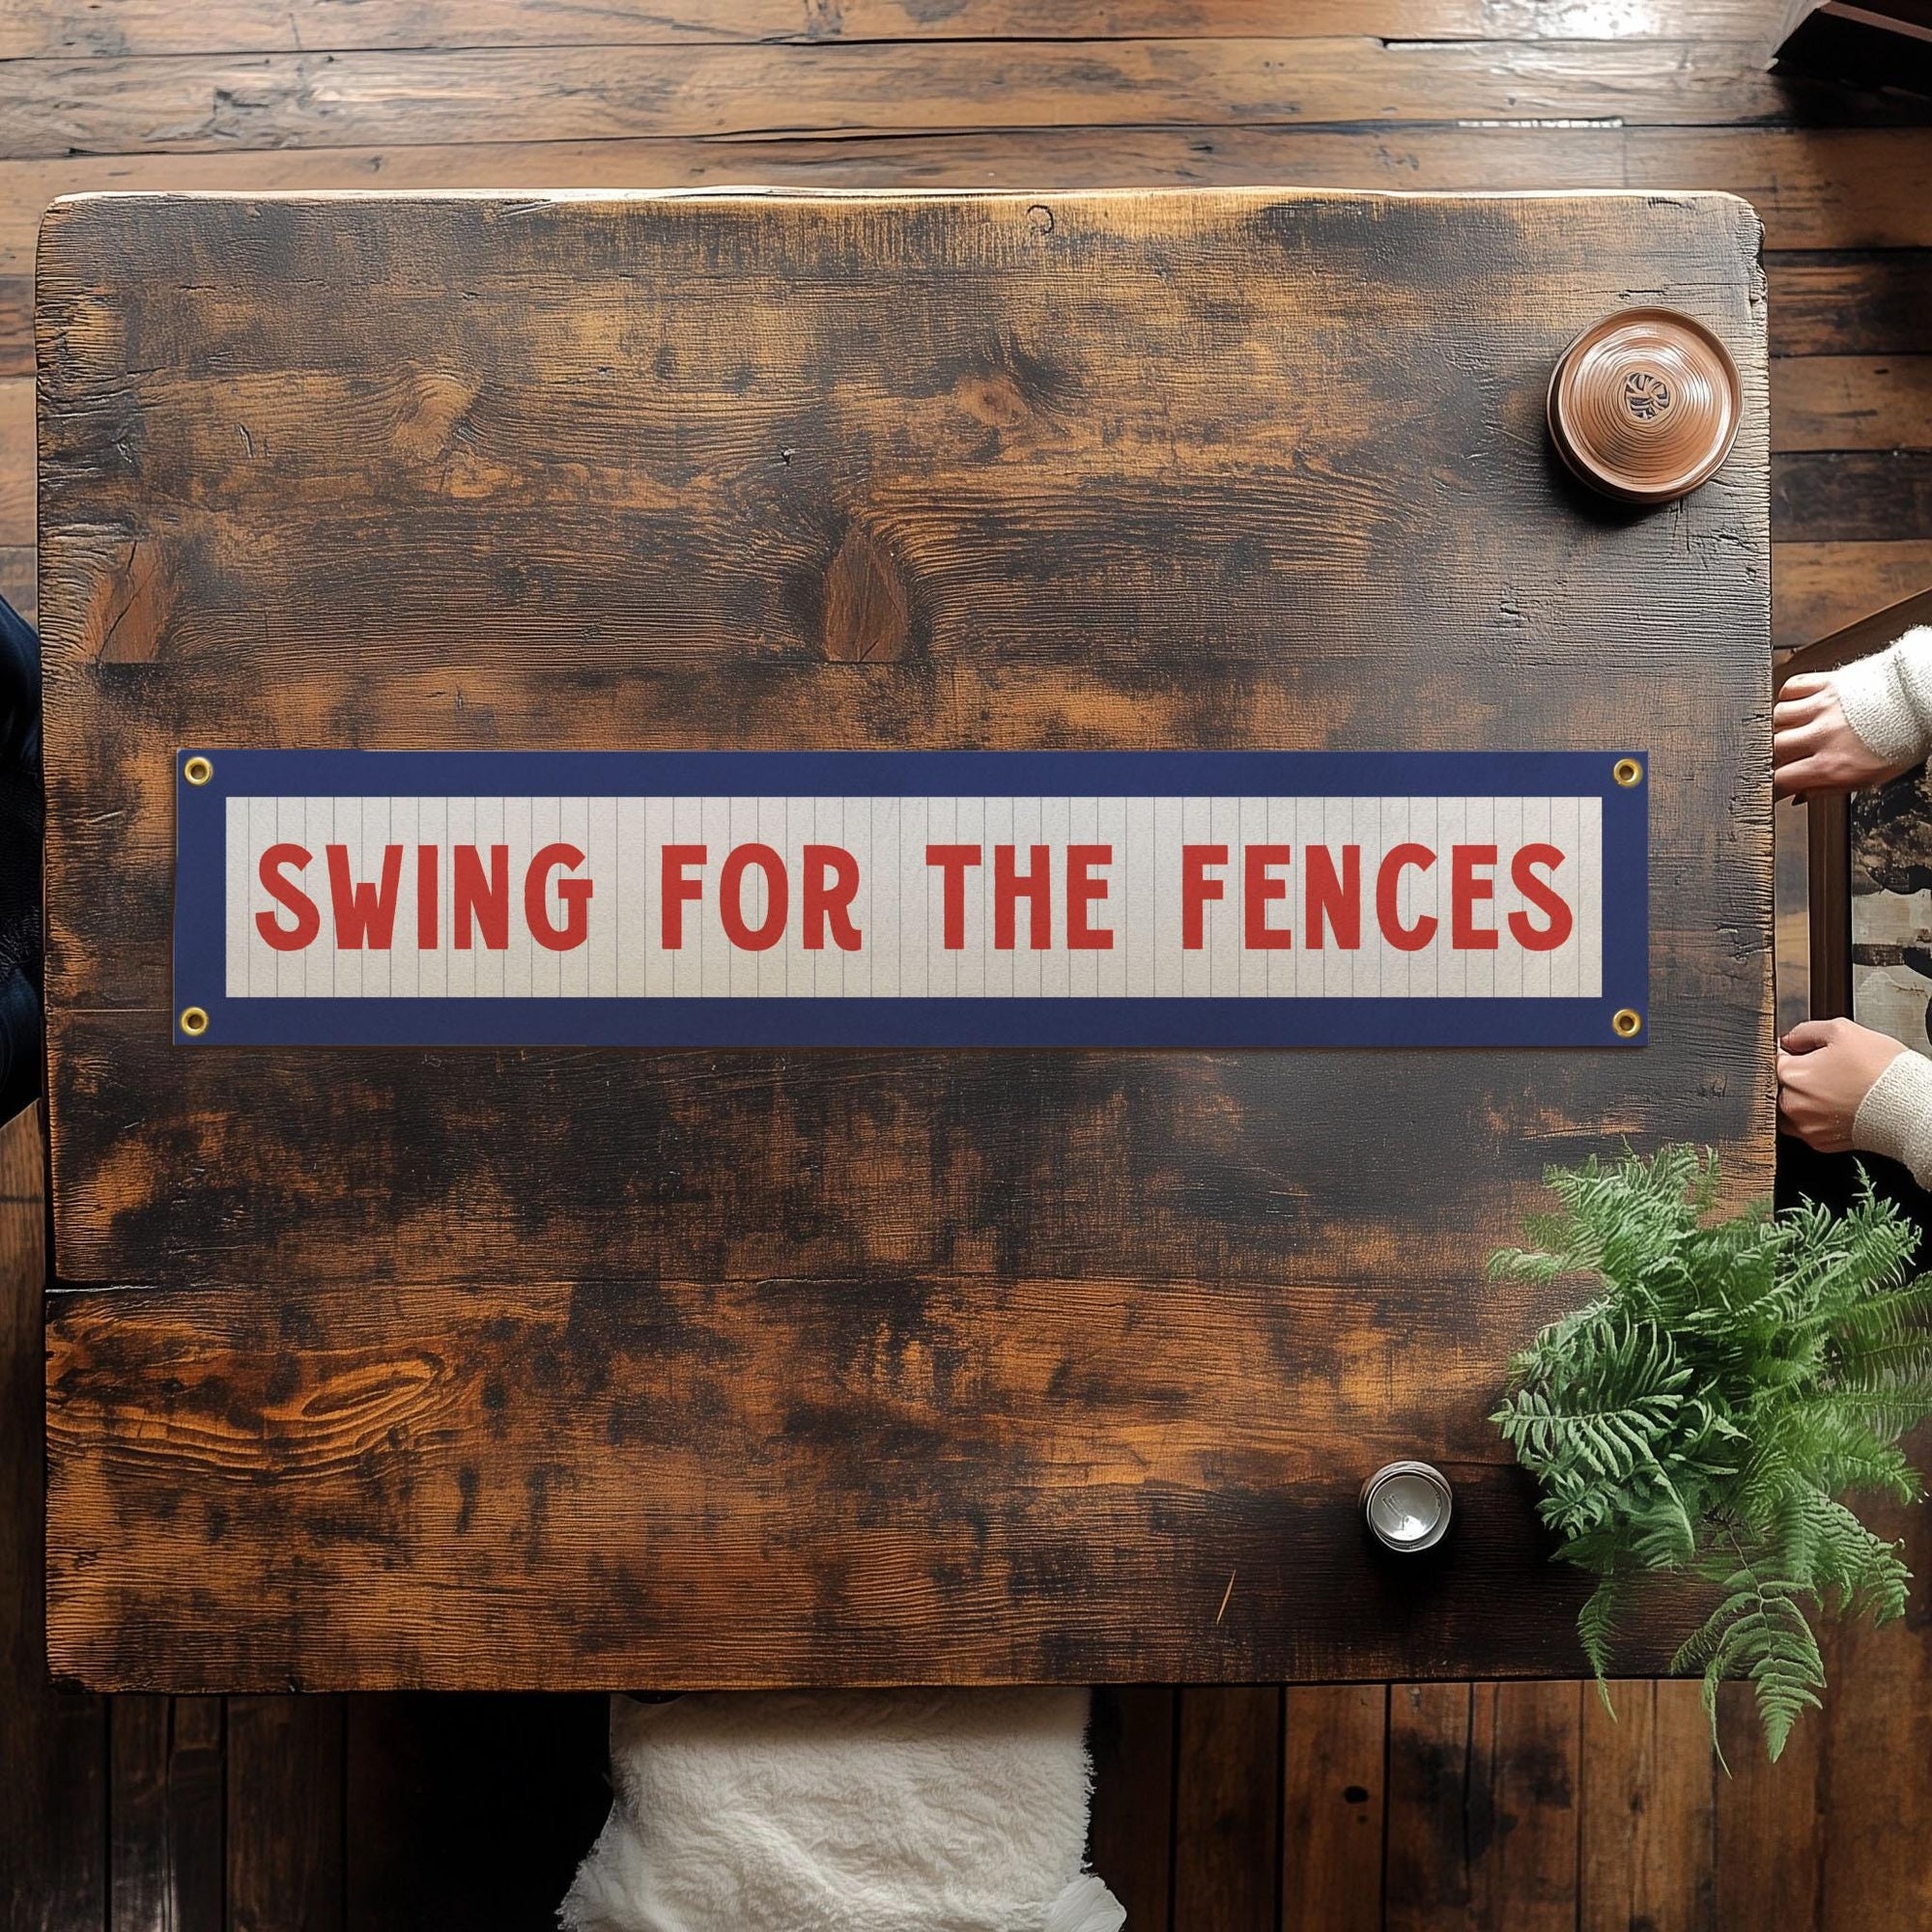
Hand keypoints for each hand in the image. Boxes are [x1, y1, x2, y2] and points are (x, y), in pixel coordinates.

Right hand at [1773, 673, 1903, 798]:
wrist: (1923, 700)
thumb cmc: (1903, 738)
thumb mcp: (1868, 778)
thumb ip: (1828, 788)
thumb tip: (1799, 795)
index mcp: (1832, 764)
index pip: (1781, 778)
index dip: (1772, 785)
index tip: (1773, 786)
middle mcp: (1823, 735)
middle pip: (1773, 748)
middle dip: (1773, 756)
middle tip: (1782, 759)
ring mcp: (1822, 707)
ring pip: (1777, 717)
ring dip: (1779, 726)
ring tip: (1791, 730)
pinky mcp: (1827, 683)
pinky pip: (1791, 688)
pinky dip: (1787, 697)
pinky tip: (1796, 706)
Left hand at [1777, 1018, 1906, 1152]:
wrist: (1907, 1106)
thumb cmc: (1879, 1070)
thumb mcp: (1842, 1031)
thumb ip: (1805, 1031)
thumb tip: (1789, 1039)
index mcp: (1791, 1076)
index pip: (1777, 1059)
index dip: (1796, 1053)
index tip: (1812, 1054)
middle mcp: (1792, 1105)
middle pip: (1783, 1085)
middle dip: (1802, 1077)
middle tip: (1830, 1072)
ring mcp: (1806, 1127)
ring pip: (1794, 1108)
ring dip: (1808, 1099)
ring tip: (1837, 1090)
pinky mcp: (1820, 1143)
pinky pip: (1810, 1126)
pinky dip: (1821, 1117)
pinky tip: (1841, 1107)